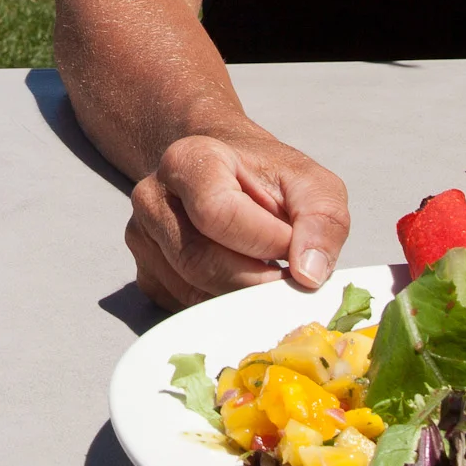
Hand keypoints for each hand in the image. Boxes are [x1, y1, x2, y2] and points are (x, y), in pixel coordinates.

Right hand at [123, 128, 349, 310]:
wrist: (226, 173)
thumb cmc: (269, 178)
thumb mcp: (311, 184)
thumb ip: (323, 221)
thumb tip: (308, 275)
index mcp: (188, 159)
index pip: (218, 213)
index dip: (264, 239)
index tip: (292, 243)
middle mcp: (152, 197)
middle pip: (201, 261)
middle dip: (255, 279)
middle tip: (286, 275)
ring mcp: (142, 238)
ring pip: (193, 291)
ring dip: (241, 294)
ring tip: (265, 270)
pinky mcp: (147, 273)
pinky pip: (186, 305)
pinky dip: (222, 304)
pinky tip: (241, 280)